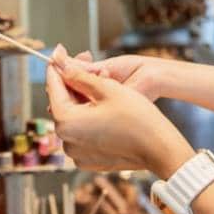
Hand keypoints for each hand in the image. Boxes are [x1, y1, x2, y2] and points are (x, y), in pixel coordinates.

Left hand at [47, 49, 191, 174]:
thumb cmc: (138, 119)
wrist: (160, 148)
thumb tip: (61, 65)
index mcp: (66, 122)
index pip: (53, 87)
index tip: (57, 54)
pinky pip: (83, 134)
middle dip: (73, 84)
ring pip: (73, 118)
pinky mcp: (89, 160)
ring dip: (82, 101)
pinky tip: (105, 109)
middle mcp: (66, 141)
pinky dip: (90, 120)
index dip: (57, 68)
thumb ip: (80, 76)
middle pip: (63, 104)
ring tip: (102, 86)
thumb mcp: (108, 88)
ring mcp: (77, 153)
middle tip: (84, 65)